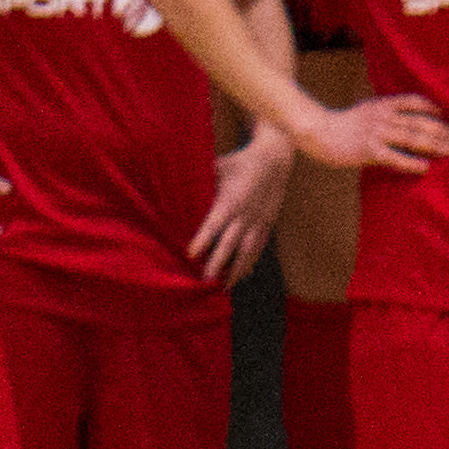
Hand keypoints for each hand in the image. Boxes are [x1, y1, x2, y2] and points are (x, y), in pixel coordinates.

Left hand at [189, 129, 294, 284]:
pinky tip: (242, 276)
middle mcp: (245, 214)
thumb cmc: (239, 163)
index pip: (214, 224)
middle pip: (231, 243)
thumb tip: (173, 185)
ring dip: (236, 270)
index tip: (190, 254)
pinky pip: (259, 248)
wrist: (275, 161)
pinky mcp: (267, 225)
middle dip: (219, 262)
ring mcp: (258, 221)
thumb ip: (201, 180)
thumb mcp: (218, 167)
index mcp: (231, 200)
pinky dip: (250, 263)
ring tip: (225, 287)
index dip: (203, 239)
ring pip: (247, 250)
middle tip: (206, 279)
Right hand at [284, 91, 448, 174]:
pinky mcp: (369, 151)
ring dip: (434, 144)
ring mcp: (376, 133)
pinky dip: (411, 162)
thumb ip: (384, 111)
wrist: (318, 131)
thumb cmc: (341, 123)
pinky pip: (395, 157)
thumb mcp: (365, 110)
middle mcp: (383, 117)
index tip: (446, 116)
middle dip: (442, 130)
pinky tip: (425, 167)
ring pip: (412, 137)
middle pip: (419, 122)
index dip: (432, 108)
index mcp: (382, 105)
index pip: (414, 102)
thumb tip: (402, 117)